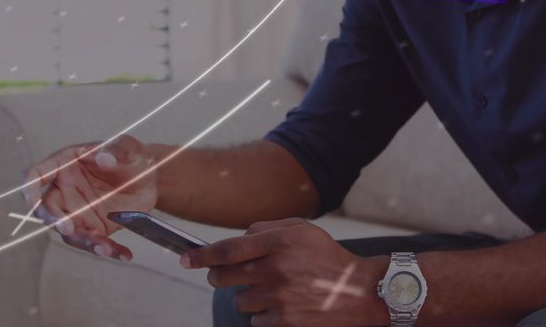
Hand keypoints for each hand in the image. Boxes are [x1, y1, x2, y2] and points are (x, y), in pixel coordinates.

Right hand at [22, 134, 157, 260]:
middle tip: (69, 228)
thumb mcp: (129, 148)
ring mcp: (78, 212)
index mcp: (65, 164)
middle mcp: (66, 190)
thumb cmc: (132, 156)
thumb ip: (117, 151)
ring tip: (105, 247)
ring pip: (70, 232)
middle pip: (47, 209)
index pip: (37, 174)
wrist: (150, 178)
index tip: (31, 200)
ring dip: (84, 241)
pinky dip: (108, 250)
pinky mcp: (94, 228)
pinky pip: (94, 243)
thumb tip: (103, 157)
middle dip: (55, 221)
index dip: (29, 187)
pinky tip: (123, 253)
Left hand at [182, 218, 389, 325]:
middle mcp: (275, 268)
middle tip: (227, 276)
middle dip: (219, 277)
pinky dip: (265, 315)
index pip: (227, 249)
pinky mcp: (283, 321)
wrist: (360, 293)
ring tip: (276, 291)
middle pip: (224, 276)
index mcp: (279, 242)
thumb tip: (238, 238)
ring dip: (249, 296)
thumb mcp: (302, 230)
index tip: (185, 260)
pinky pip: (255, 320)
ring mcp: (278, 297)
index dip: (201, 256)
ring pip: (239, 300)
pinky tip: (286, 307)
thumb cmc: (328, 257)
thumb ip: (267, 229)